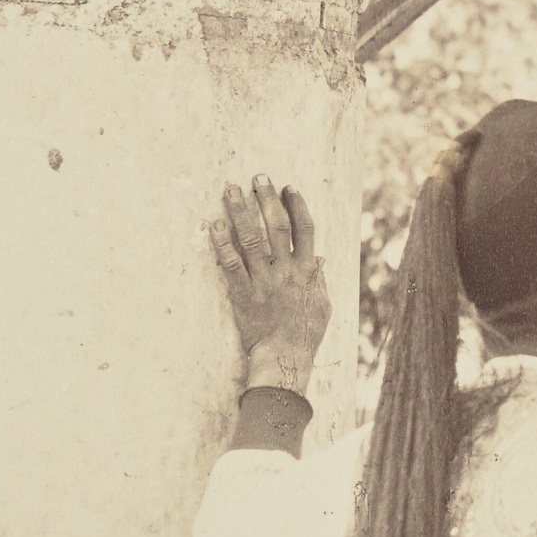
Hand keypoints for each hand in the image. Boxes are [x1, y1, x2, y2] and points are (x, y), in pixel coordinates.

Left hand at [210, 176, 330, 394]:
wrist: (285, 359)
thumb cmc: (305, 335)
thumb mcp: (322, 306)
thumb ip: (320, 280)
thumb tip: (321, 260)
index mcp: (307, 272)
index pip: (305, 229)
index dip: (297, 205)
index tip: (288, 188)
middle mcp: (286, 272)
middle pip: (277, 226)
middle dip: (267, 198)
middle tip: (257, 177)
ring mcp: (264, 282)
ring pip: (251, 239)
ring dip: (241, 211)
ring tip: (231, 189)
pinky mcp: (243, 294)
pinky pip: (230, 264)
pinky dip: (221, 243)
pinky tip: (214, 225)